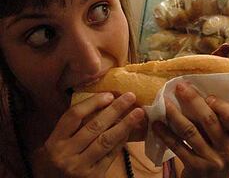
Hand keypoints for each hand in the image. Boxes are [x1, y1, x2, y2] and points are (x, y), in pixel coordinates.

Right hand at [31, 92, 146, 177]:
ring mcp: (80, 166)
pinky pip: (111, 154)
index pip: (74, 115)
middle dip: (115, 109)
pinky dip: (122, 141)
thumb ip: (73, 126)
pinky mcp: (94, 176)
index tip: (109, 94)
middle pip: (94, 126)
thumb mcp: (57, 144)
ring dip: (125, 124)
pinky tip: (130, 130)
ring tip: (138, 112)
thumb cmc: (58, 161)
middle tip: (130, 96)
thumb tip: (101, 102)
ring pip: (106, 140)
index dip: (92, 103)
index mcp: (54, 141)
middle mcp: (65, 154)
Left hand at [153, 82, 228, 177]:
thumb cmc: (218, 157)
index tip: (207, 95)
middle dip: (193, 100)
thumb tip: (199, 94)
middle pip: (210, 120)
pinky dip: (166, 133)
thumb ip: (221, 124)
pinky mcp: (195, 168)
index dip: (221, 104)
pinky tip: (157, 124)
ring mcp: (212, 161)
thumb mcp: (227, 142)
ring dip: (175, 114)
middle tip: (180, 87)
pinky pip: (178, 146)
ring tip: (165, 102)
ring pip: (190, 131)